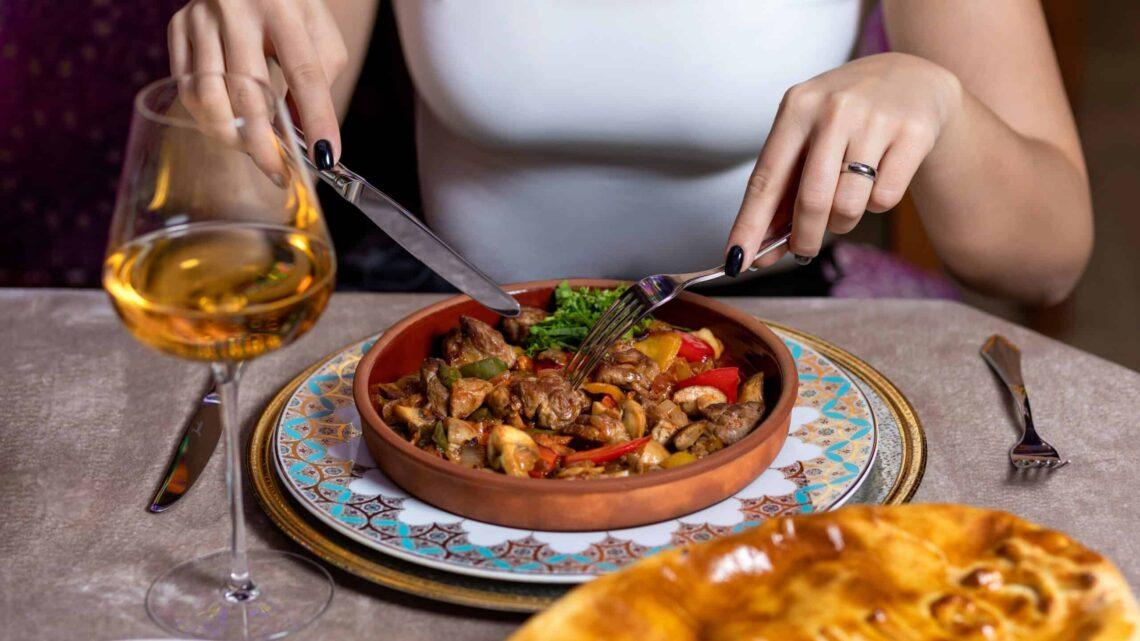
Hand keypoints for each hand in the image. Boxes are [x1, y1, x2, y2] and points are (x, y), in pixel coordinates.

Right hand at [167, 0, 348, 168]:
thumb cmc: (292, 7)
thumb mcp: (319, 34)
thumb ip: (320, 82)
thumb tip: (305, 136)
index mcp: (284, 10)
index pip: (304, 74)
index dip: (316, 120)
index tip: (325, 156)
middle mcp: (237, 11)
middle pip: (247, 93)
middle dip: (264, 144)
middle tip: (278, 172)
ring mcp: (201, 18)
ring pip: (209, 97)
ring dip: (231, 135)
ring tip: (252, 147)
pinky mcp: (177, 27)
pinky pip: (188, 89)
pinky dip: (208, 117)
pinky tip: (228, 123)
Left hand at [724, 53, 961, 272]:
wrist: (911, 77)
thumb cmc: (845, 115)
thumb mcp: (807, 133)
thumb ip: (783, 186)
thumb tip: (759, 249)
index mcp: (796, 108)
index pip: (766, 179)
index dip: (750, 224)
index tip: (737, 257)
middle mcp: (833, 110)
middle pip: (810, 201)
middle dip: (803, 238)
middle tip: (802, 250)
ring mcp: (875, 120)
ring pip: (848, 206)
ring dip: (842, 221)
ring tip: (845, 201)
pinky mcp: (913, 134)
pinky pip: (884, 198)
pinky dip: (876, 203)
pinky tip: (877, 179)